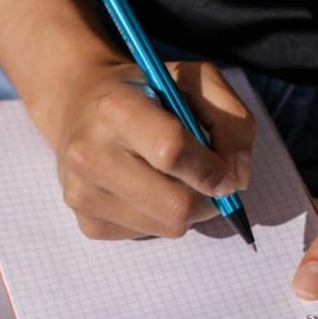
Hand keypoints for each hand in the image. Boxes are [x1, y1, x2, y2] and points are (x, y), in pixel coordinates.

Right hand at [45, 60, 256, 239]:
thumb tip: (236, 180)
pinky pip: (149, 236)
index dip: (210, 167)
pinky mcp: (87, 223)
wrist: (81, 106)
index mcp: (115, 109)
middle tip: (208, 181)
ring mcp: (82, 194)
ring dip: (187, 208)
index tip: (225, 169)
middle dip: (207, 198)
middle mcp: (89, 155)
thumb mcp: (196, 82)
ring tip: (171, 177)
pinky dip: (161, 217)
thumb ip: (232, 121)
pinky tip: (146, 189)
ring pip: (168, 228)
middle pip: (176, 206)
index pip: (172, 152)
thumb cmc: (148, 93)